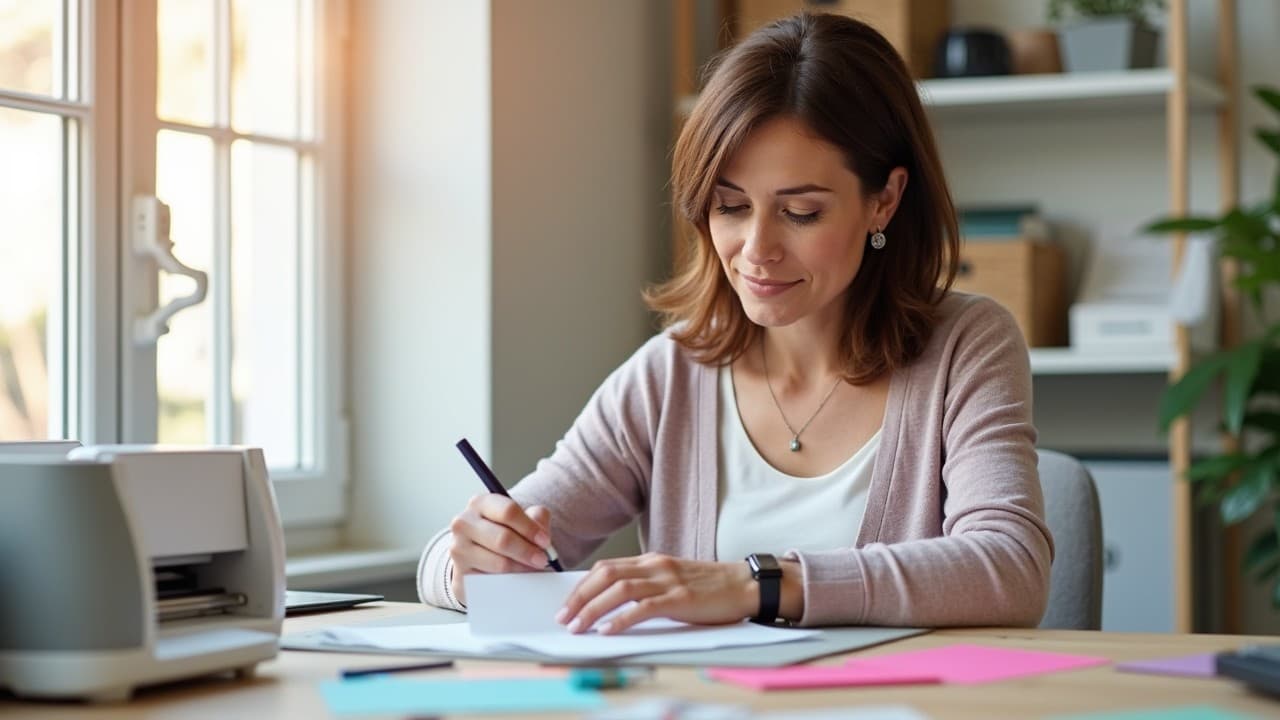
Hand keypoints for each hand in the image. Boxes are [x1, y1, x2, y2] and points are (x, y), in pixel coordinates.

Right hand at [448, 494, 553, 604]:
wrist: (477, 554)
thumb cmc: (501, 532)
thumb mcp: (520, 519)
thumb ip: (536, 519)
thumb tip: (542, 534)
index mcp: (481, 503)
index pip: (508, 511)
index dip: (530, 528)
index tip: (545, 541)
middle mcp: (464, 522)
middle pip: (502, 538)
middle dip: (527, 551)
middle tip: (542, 559)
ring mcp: (459, 548)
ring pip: (498, 562)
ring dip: (521, 568)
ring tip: (532, 569)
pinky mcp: (461, 571)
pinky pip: (491, 580)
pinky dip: (509, 581)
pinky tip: (517, 578)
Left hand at [555, 553, 756, 634]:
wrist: (743, 585)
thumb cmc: (708, 587)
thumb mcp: (671, 579)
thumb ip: (645, 585)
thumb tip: (612, 604)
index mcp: (650, 560)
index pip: (606, 568)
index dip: (581, 586)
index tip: (566, 604)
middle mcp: (654, 566)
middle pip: (605, 576)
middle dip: (579, 597)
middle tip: (563, 618)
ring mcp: (667, 580)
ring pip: (619, 590)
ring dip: (593, 609)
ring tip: (578, 626)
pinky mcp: (680, 598)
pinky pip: (643, 607)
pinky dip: (621, 619)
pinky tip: (608, 631)